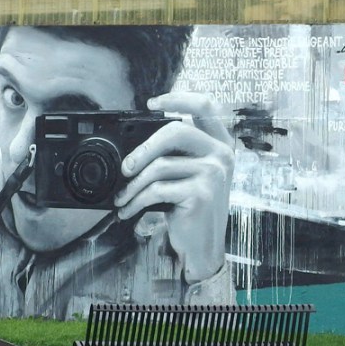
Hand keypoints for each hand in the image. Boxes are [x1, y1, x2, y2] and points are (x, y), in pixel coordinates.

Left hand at [114, 91, 234, 282]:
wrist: (202, 248)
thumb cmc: (191, 211)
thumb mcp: (188, 177)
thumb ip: (176, 156)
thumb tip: (135, 149)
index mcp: (220, 145)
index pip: (206, 106)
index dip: (179, 98)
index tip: (152, 103)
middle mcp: (222, 155)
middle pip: (175, 132)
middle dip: (142, 149)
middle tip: (125, 168)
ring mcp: (214, 174)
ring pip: (160, 166)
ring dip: (133, 185)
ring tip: (122, 198)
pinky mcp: (201, 194)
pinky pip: (157, 189)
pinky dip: (136, 201)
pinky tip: (129, 210)